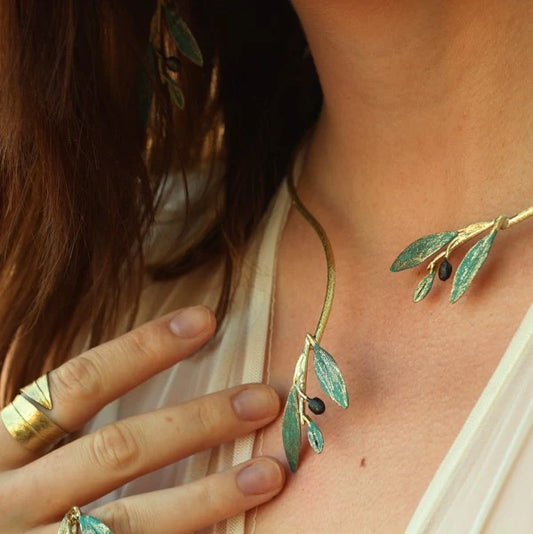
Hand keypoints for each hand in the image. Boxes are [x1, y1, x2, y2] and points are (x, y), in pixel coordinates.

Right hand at [0, 306, 284, 532]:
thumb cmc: (2, 501)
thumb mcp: (8, 457)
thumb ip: (54, 427)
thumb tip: (139, 372)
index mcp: (0, 449)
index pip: (78, 384)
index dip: (143, 348)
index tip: (204, 319)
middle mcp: (11, 500)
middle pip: (118, 450)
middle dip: (198, 422)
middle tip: (264, 399)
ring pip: (132, 522)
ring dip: (209, 496)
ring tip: (269, 473)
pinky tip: (235, 530)